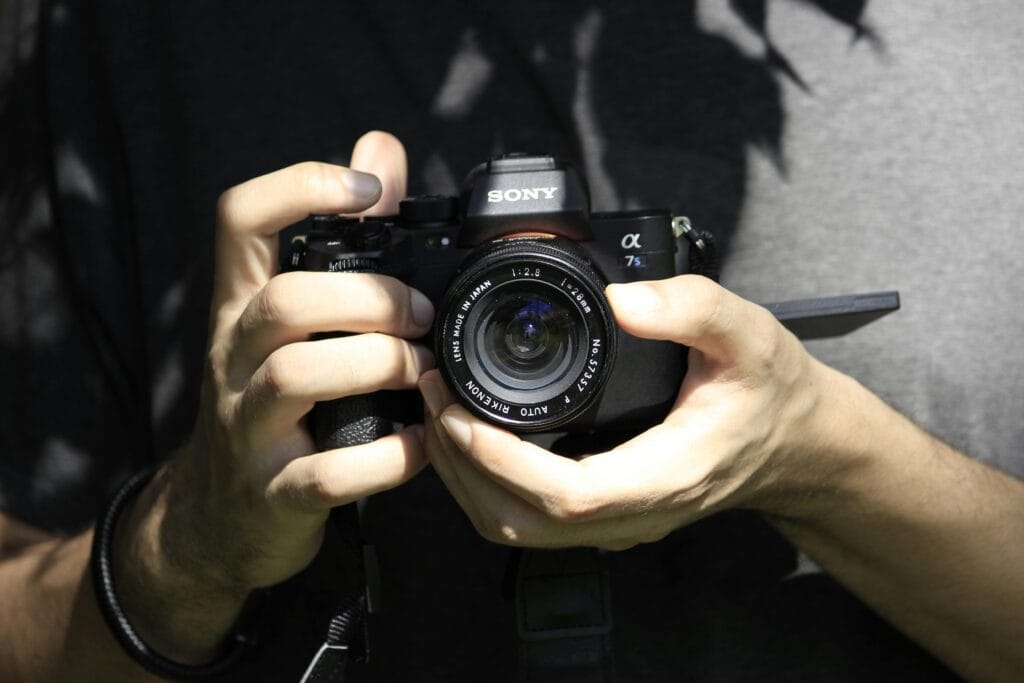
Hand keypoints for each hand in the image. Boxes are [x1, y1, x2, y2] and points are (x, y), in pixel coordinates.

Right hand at [114, 132, 433, 660]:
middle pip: (284, 301)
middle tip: (422, 314)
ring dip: (379, 364)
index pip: (240, 220)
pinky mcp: (275, 491)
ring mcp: (248, 428)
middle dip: (367, 298)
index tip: (367, 189)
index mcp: (242, 308)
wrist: (220, 517)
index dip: (299, 187)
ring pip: (296, 375)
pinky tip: (421, 443)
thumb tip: (378, 149)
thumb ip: (343, 236)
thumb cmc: (272, 403)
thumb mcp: (291, 322)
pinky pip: (330, 473)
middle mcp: (234, 359)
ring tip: (423, 371)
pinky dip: (388, 457)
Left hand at [418, 274, 830, 550]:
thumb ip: (693, 308)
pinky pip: (530, 518)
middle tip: (433, 396)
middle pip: (522, 523)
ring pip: (517, 528)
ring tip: (440, 411)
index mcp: (664, 476)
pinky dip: (487, 482)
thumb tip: (625, 298)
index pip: (567, 497)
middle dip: (461, 467)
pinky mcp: (607, 515)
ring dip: (466, 479)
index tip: (459, 411)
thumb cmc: (772, 395)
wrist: (796, 443)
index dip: (501, 462)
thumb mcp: (749, 335)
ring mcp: (618, 522)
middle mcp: (634, 513)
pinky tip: (473, 436)